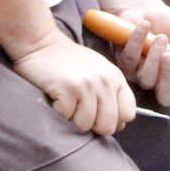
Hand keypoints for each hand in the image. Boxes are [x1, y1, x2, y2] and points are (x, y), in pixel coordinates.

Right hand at [13, 39, 135, 134]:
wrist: (41, 44)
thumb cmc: (69, 61)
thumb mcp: (98, 72)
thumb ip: (111, 95)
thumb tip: (119, 125)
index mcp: (116, 78)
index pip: (128, 113)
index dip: (114, 120)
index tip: (99, 114)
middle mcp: (106, 81)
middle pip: (108, 126)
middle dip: (92, 125)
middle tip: (79, 110)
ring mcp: (88, 85)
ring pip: (86, 125)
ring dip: (73, 118)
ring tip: (67, 100)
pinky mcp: (68, 89)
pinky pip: (67, 118)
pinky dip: (59, 112)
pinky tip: (57, 97)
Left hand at [103, 2, 169, 113]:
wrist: (148, 10)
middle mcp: (163, 82)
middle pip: (166, 97)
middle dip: (168, 77)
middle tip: (169, 56)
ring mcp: (143, 76)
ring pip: (146, 78)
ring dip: (153, 56)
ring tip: (160, 37)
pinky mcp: (125, 65)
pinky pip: (129, 59)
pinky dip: (138, 40)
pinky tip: (145, 25)